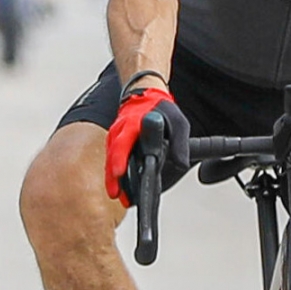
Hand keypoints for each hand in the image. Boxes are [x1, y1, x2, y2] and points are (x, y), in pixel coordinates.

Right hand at [105, 88, 190, 206]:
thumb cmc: (160, 109)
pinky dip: (112, 173)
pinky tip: (118, 188)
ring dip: (111, 178)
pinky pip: (110, 159)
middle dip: (113, 175)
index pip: (124, 141)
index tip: (119, 172)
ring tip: (118, 195)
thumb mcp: (178, 122)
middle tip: (116, 193)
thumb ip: (180, 143)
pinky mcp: (114, 142)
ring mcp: (115, 136)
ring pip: (109, 158)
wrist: (146, 94)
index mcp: (134, 122)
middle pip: (113, 154)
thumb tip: (181, 164)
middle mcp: (121, 129)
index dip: (120, 158)